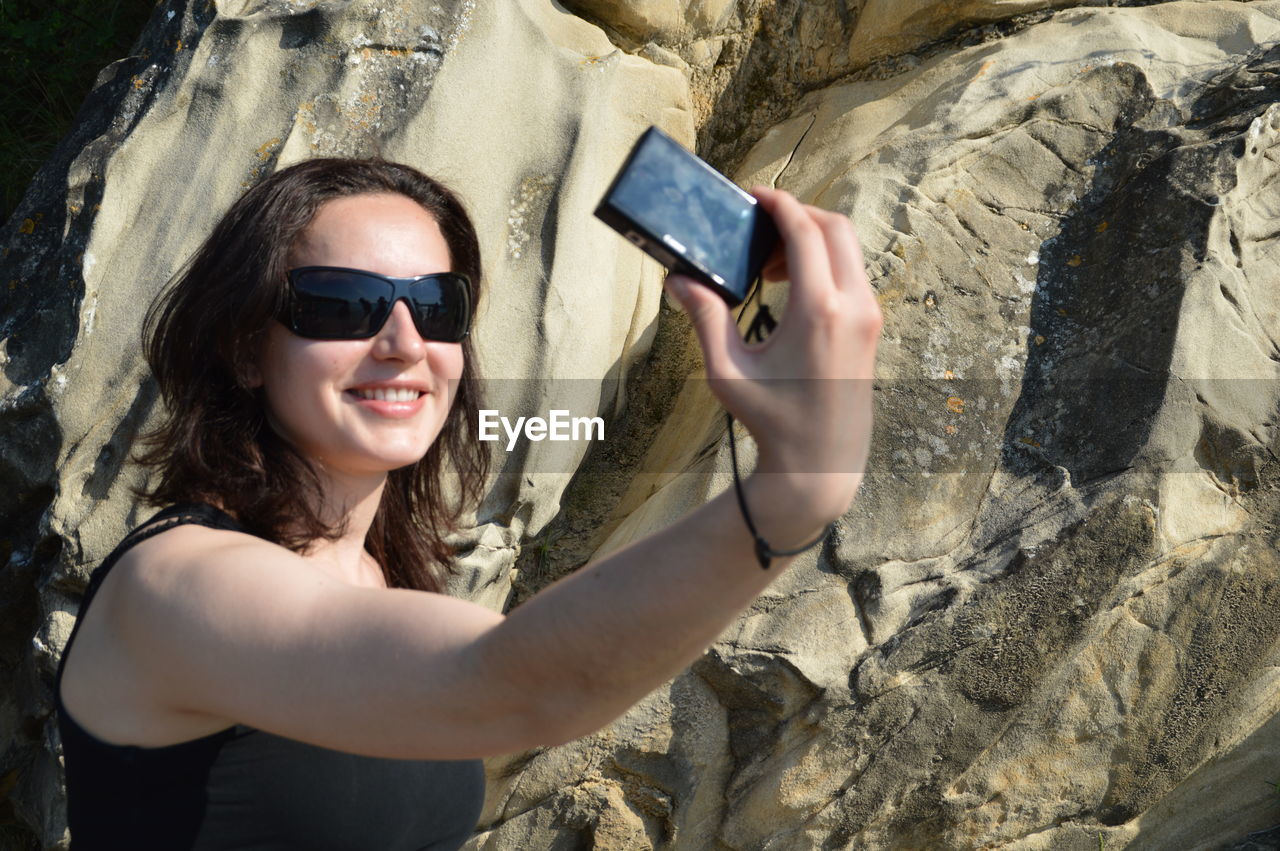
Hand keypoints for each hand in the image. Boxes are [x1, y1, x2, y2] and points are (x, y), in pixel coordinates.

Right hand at [663, 187, 881, 525]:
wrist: (821, 462)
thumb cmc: (772, 421)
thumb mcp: (728, 372)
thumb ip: (705, 319)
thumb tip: (678, 279)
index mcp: (819, 311)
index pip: (805, 231)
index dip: (778, 204)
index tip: (753, 196)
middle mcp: (854, 306)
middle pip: (834, 227)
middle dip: (798, 215)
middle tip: (760, 225)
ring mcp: (870, 315)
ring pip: (848, 248)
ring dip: (812, 240)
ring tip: (770, 265)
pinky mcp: (872, 327)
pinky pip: (853, 273)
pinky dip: (826, 263)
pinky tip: (792, 287)